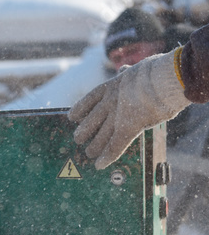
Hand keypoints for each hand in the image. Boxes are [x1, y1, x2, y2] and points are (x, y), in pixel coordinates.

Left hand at [69, 49, 189, 168]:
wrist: (163, 77)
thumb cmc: (158, 72)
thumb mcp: (137, 69)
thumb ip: (127, 73)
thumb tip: (122, 70)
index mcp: (114, 85)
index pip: (92, 98)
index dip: (81, 108)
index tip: (72, 116)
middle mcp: (112, 101)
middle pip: (93, 119)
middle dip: (85, 130)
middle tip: (77, 139)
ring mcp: (119, 116)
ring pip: (102, 134)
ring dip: (95, 145)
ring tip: (89, 153)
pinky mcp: (128, 128)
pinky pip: (117, 145)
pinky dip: (108, 156)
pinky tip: (99, 165)